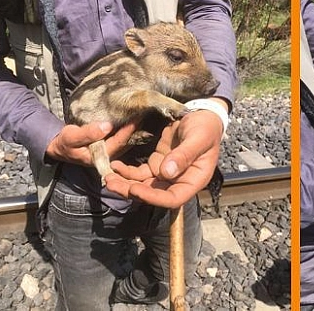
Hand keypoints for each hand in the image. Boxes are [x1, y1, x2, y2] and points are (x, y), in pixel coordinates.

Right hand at [45, 121, 138, 165]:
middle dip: (135, 128)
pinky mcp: (110, 146)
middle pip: (126, 142)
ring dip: (133, 128)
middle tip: (143, 112)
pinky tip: (133, 119)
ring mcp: (110, 151)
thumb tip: (107, 126)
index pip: (119, 142)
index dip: (129, 130)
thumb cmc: (65, 142)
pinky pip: (122, 137)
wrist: (61, 146)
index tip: (137, 117)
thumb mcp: (72, 137)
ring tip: (141, 114)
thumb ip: (88, 133)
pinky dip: (128, 128)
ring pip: (126, 140)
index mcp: (100, 157)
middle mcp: (109, 156)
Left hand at [104, 107, 223, 207]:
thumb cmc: (206, 127)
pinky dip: (127, 172)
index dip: (154, 197)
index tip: (135, 189)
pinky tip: (115, 166)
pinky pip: (140, 173)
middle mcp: (179, 181)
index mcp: (194, 180)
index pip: (173, 198)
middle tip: (111, 184)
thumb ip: (184, 155)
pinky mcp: (158, 164)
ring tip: (107, 177)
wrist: (202, 115)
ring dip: (126, 184)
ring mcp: (167, 174)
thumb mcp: (198, 138)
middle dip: (132, 191)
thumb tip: (167, 173)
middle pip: (154, 195)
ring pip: (144, 185)